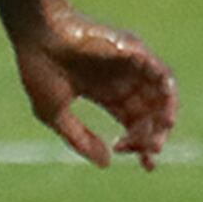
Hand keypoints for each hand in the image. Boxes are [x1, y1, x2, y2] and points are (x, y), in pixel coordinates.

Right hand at [13, 5, 177, 167]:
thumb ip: (80, 139)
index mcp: (104, 90)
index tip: (146, 166)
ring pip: (160, 94)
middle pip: (149, 112)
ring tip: (159, 139)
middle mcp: (121, 77)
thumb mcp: (55, 114)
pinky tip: (163, 115)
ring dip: (165, 118)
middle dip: (153, 136)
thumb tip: (107, 164)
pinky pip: (160, 73)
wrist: (36, 34)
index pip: (132, 121)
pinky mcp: (134, 50)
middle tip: (150, 155)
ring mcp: (129, 63)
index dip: (141, 144)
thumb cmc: (40, 67)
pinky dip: (166, 95)